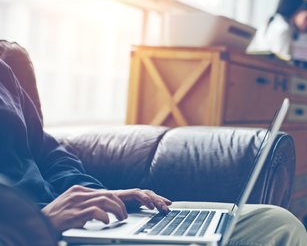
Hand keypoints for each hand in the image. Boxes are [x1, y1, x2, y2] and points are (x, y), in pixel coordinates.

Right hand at [42, 185, 171, 231]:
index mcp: (88, 192)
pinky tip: (105, 221)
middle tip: (158, 208)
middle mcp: (85, 193)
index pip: (120, 192)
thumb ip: (97, 208)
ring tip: (122, 218)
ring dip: (120, 210)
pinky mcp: (73, 212)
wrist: (34, 225)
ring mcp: (79, 201)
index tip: (160, 202)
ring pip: (109, 198)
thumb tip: (116, 210)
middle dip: (143, 199)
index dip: (142, 196)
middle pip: (120, 192)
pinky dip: (104, 216)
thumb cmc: (59, 221)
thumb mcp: (81, 212)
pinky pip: (95, 210)